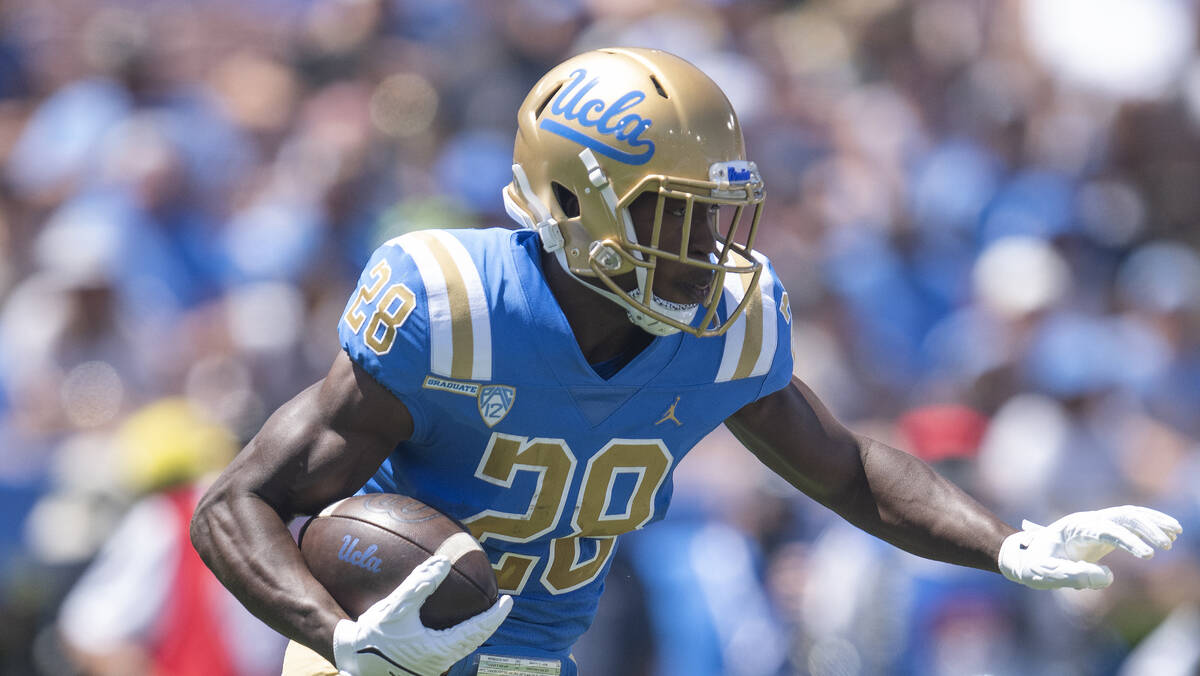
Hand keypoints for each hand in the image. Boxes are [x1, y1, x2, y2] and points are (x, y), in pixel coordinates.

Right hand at [332, 555, 512, 675]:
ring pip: (462, 646)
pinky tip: (455, 622)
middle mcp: (439, 662)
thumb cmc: (372, 635)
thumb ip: (420, 584)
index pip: (477, 631)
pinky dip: (460, 634)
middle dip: (489, 623)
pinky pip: (449, 648)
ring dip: (475, 629)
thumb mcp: (395, 607)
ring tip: (484, 612)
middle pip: (474, 641)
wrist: (351, 660)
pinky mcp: (422, 666)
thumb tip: (443, 563)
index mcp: (438, 650)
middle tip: (501, 604)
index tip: (509, 601)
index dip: (496, 616)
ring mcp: (431, 666)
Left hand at [998, 505, 1181, 589]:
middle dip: (1145, 528)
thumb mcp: (1045, 574)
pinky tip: (1167, 534)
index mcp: (1072, 528)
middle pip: (1121, 516)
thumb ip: (1073, 576)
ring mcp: (1095, 525)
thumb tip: (1108, 577)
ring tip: (1175, 533)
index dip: (1127, 540)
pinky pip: (1129, 525)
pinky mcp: (1102, 534)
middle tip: (1165, 546)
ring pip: (1129, 515)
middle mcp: (1086, 521)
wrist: (1023, 557)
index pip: (1105, 529)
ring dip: (1152, 522)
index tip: (1146, 554)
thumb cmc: (1032, 566)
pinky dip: (1148, 526)